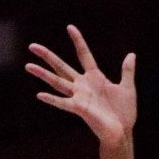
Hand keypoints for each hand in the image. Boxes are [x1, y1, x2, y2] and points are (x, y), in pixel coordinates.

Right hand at [26, 25, 136, 146]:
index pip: (83, 54)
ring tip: (28, 66)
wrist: (123, 131)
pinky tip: (39, 94)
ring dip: (43, 74)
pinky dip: (52, 99)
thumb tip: (131, 54)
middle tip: (32, 46)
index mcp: (95, 77)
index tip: (70, 27)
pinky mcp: (79, 109)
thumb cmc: (124, 112)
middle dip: (47, 56)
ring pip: (57, 82)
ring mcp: (79, 96)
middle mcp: (83, 85)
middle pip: (62, 66)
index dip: (78, 41)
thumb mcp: (128, 87)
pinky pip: (63, 103)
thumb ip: (127, 71)